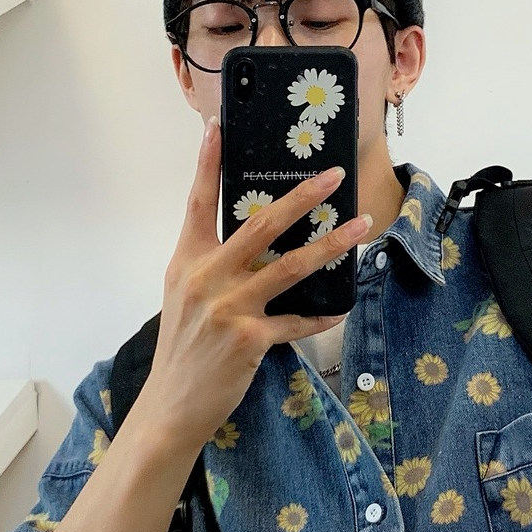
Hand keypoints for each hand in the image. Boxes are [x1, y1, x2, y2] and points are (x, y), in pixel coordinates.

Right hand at [135, 116, 366, 453]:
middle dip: (302, 197)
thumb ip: (210, 263)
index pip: (197, 202)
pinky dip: (321, 315)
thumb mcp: (184, 297)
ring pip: (290, 266)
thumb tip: (252, 237)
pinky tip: (340, 308)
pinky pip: (298, 321)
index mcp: (188, 261)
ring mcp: (229, 308)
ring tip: (360, 228)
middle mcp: (207, 278)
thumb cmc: (182, 348)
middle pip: (260, 225)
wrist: (171, 404)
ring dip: (331, 245)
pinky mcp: (250, 338)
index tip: (219, 126)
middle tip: (333, 175)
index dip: (208, 162)